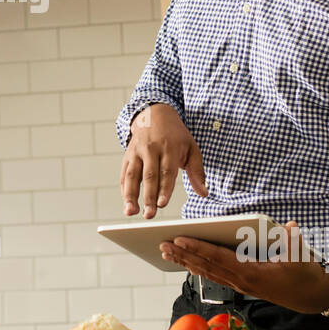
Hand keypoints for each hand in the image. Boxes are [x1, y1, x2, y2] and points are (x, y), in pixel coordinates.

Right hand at [119, 103, 208, 218]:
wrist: (154, 115)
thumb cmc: (175, 135)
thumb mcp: (191, 148)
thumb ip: (198, 171)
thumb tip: (204, 193)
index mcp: (169, 147)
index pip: (166, 171)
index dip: (164, 188)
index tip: (162, 204)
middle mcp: (151, 149)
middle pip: (149, 175)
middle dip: (148, 197)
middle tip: (149, 214)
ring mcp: (136, 152)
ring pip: (132, 175)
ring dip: (130, 195)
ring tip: (130, 212)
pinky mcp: (127, 155)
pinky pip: (124, 174)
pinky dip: (124, 189)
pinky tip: (126, 203)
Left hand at [158, 220, 328, 314]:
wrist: (311, 297)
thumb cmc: (305, 274)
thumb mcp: (303, 257)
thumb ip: (294, 242)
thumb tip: (290, 228)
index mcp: (252, 273)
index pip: (218, 258)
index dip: (198, 248)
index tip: (179, 239)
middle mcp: (241, 281)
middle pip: (206, 267)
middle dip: (182, 255)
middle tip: (161, 245)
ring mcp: (239, 285)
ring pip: (206, 272)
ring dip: (185, 262)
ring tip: (165, 252)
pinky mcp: (241, 285)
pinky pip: (214, 276)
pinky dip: (198, 268)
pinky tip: (185, 262)